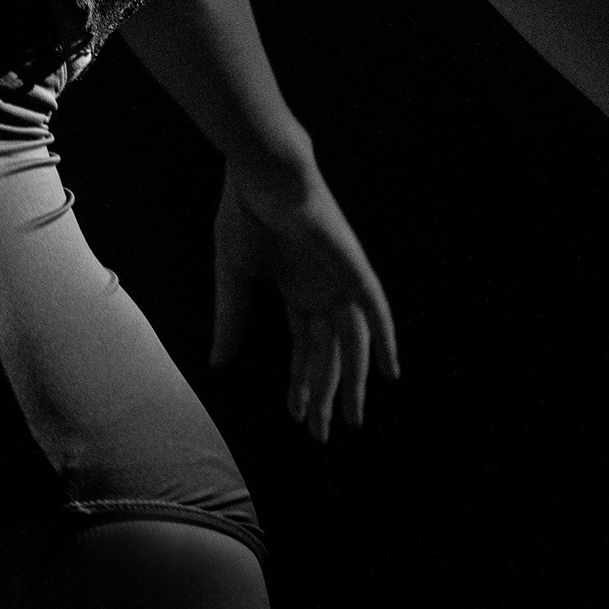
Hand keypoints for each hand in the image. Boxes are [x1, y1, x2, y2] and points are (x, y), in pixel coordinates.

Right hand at [209, 159, 399, 442]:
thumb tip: (219, 365)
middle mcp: (322, 287)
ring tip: (348, 418)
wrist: (260, 174)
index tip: (297, 415)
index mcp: (297, 288)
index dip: (302, 381)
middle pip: (329, 352)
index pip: (305, 347)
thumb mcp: (233, 279)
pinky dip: (385, 338)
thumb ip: (232, 321)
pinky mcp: (353, 266)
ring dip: (349, 380)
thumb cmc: (244, 214)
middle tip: (322, 434)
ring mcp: (340, 278)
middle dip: (325, 392)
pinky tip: (390, 372)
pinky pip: (375, 308)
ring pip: (351, 340)